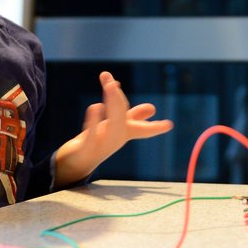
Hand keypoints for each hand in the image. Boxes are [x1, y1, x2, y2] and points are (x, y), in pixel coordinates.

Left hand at [54, 71, 172, 186]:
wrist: (77, 163)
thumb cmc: (100, 142)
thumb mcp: (118, 127)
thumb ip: (134, 117)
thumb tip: (153, 108)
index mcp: (124, 133)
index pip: (143, 130)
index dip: (155, 128)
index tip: (169, 125)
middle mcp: (115, 139)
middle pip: (121, 119)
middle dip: (118, 100)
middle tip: (114, 84)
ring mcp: (102, 145)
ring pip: (111, 125)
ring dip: (110, 104)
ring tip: (109, 86)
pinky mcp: (86, 149)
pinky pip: (92, 135)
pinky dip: (94, 121)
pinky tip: (95, 107)